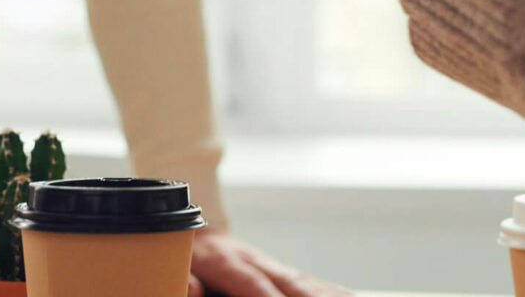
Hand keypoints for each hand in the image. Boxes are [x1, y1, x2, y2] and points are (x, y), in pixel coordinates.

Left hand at [189, 229, 351, 296]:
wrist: (196, 233)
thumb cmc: (184, 257)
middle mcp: (255, 260)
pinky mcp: (283, 274)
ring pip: (305, 282)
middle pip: (290, 281)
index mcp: (225, 259)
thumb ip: (182, 277)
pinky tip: (351, 296)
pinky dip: (330, 291)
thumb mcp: (174, 264)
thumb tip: (191, 287)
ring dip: (326, 294)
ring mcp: (272, 266)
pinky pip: (310, 284)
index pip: (250, 281)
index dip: (266, 296)